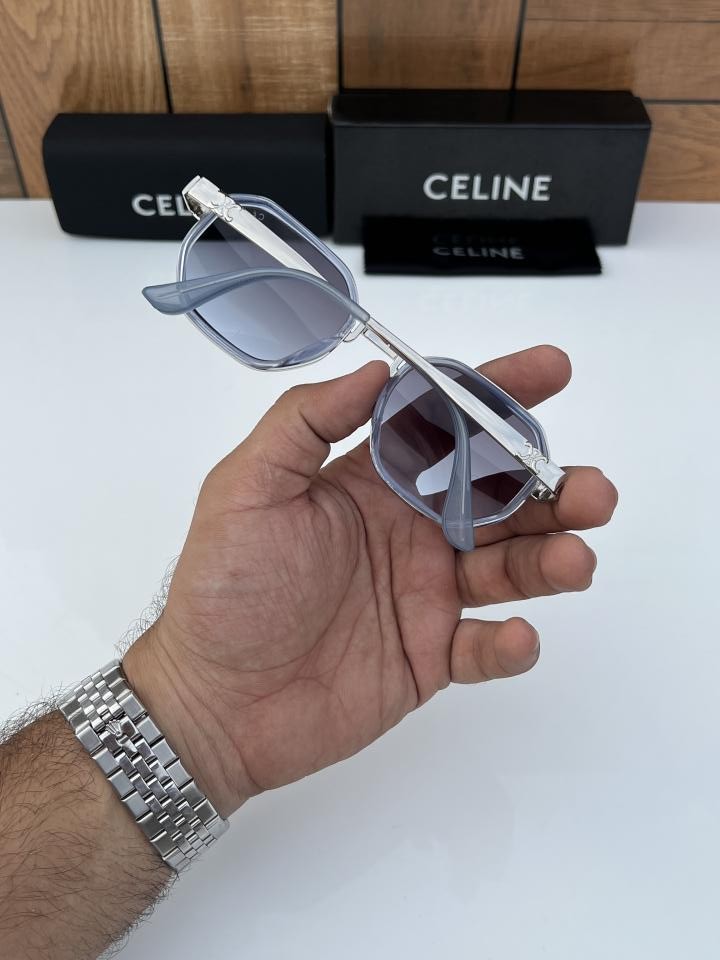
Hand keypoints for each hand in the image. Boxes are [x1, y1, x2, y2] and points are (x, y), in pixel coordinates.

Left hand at [124, 346, 616, 817]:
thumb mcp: (248, 487)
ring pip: (508, 567)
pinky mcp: (428, 657)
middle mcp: (408, 531)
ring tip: (575, 558)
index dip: (499, 395)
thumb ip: (306, 422)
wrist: (214, 701)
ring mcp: (423, 595)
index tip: (550, 371)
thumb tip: (374, 373)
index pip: (447, 425)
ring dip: (549, 558)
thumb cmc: (224, 588)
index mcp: (371, 483)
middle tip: (589, 490)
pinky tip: (515, 636)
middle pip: (498, 497)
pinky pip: (484, 648)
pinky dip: (509, 644)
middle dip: (551, 487)